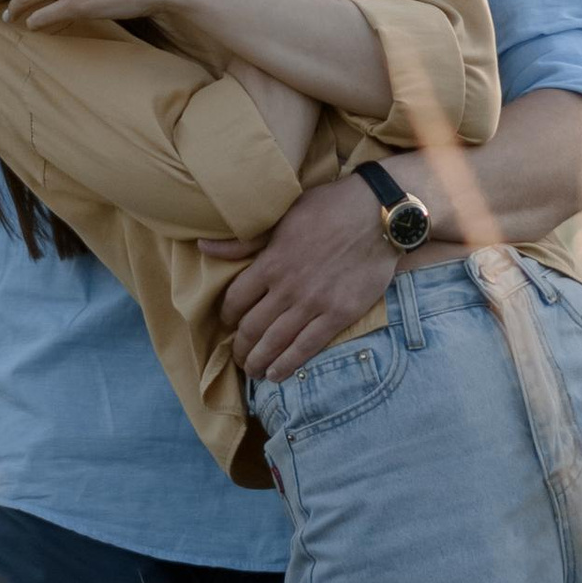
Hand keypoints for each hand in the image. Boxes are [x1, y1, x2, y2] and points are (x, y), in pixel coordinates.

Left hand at [215, 171, 398, 381]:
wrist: (377, 214)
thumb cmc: (329, 208)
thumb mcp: (282, 216)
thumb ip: (245, 241)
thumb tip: (204, 248)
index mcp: (271, 261)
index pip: (236, 299)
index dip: (227, 316)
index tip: (228, 322)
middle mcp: (288, 287)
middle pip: (252, 327)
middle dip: (241, 346)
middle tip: (239, 355)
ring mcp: (314, 303)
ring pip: (276, 342)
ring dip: (259, 361)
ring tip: (253, 370)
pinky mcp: (339, 314)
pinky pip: (307, 347)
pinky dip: (288, 364)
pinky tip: (277, 373)